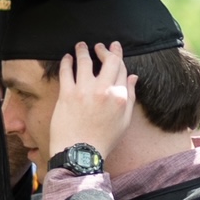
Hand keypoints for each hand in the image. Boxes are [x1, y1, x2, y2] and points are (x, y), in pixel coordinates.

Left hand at [47, 43, 135, 159]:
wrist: (80, 153)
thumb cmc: (103, 139)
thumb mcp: (124, 120)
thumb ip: (130, 96)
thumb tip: (133, 77)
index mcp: (119, 96)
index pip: (121, 68)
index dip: (117, 55)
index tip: (114, 48)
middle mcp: (103, 90)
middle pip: (107, 61)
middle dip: (104, 49)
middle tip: (99, 46)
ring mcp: (84, 91)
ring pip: (84, 62)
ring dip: (83, 50)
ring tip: (81, 46)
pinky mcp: (67, 95)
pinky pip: (66, 72)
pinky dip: (66, 62)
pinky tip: (67, 58)